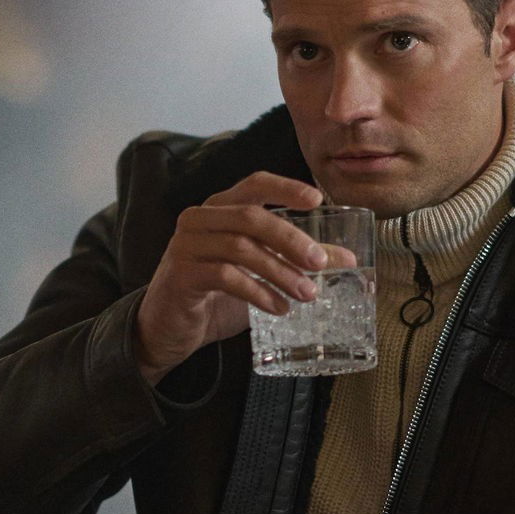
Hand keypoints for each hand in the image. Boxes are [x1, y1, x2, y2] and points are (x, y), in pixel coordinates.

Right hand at [134, 172, 324, 383]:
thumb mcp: (261, 274)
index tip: (317, 200)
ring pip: (240, 248)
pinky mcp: (181, 275)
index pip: (254, 184)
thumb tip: (345, 259)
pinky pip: (226, 277)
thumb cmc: (216, 295)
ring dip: (280, 272)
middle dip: (291, 239)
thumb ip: (295, 262)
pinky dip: (258, 292)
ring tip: (306, 294)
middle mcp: (199, 219)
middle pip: (251, 216)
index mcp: (219, 208)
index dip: (286, 188)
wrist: (169, 328)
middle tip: (320, 263)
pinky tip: (279, 308)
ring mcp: (186, 245)